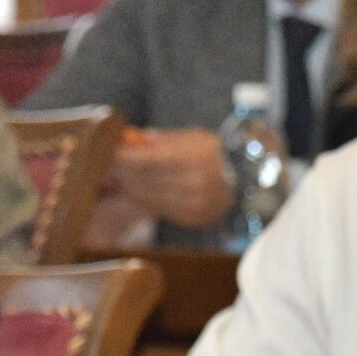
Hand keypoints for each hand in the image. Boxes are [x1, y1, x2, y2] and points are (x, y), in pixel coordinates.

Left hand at [111, 128, 231, 229]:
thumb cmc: (214, 152)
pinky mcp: (195, 218)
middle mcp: (193, 183)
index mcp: (191, 158)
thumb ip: (159, 141)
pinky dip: (148, 201)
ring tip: (120, 180)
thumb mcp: (191, 137)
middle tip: (107, 168)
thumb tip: (128, 141)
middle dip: (121, 174)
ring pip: (149, 198)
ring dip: (131, 189)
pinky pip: (162, 210)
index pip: (144, 161)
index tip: (107, 154)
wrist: (249, 179)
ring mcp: (195, 204)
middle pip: (143, 180)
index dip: (121, 158)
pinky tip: (141, 193)